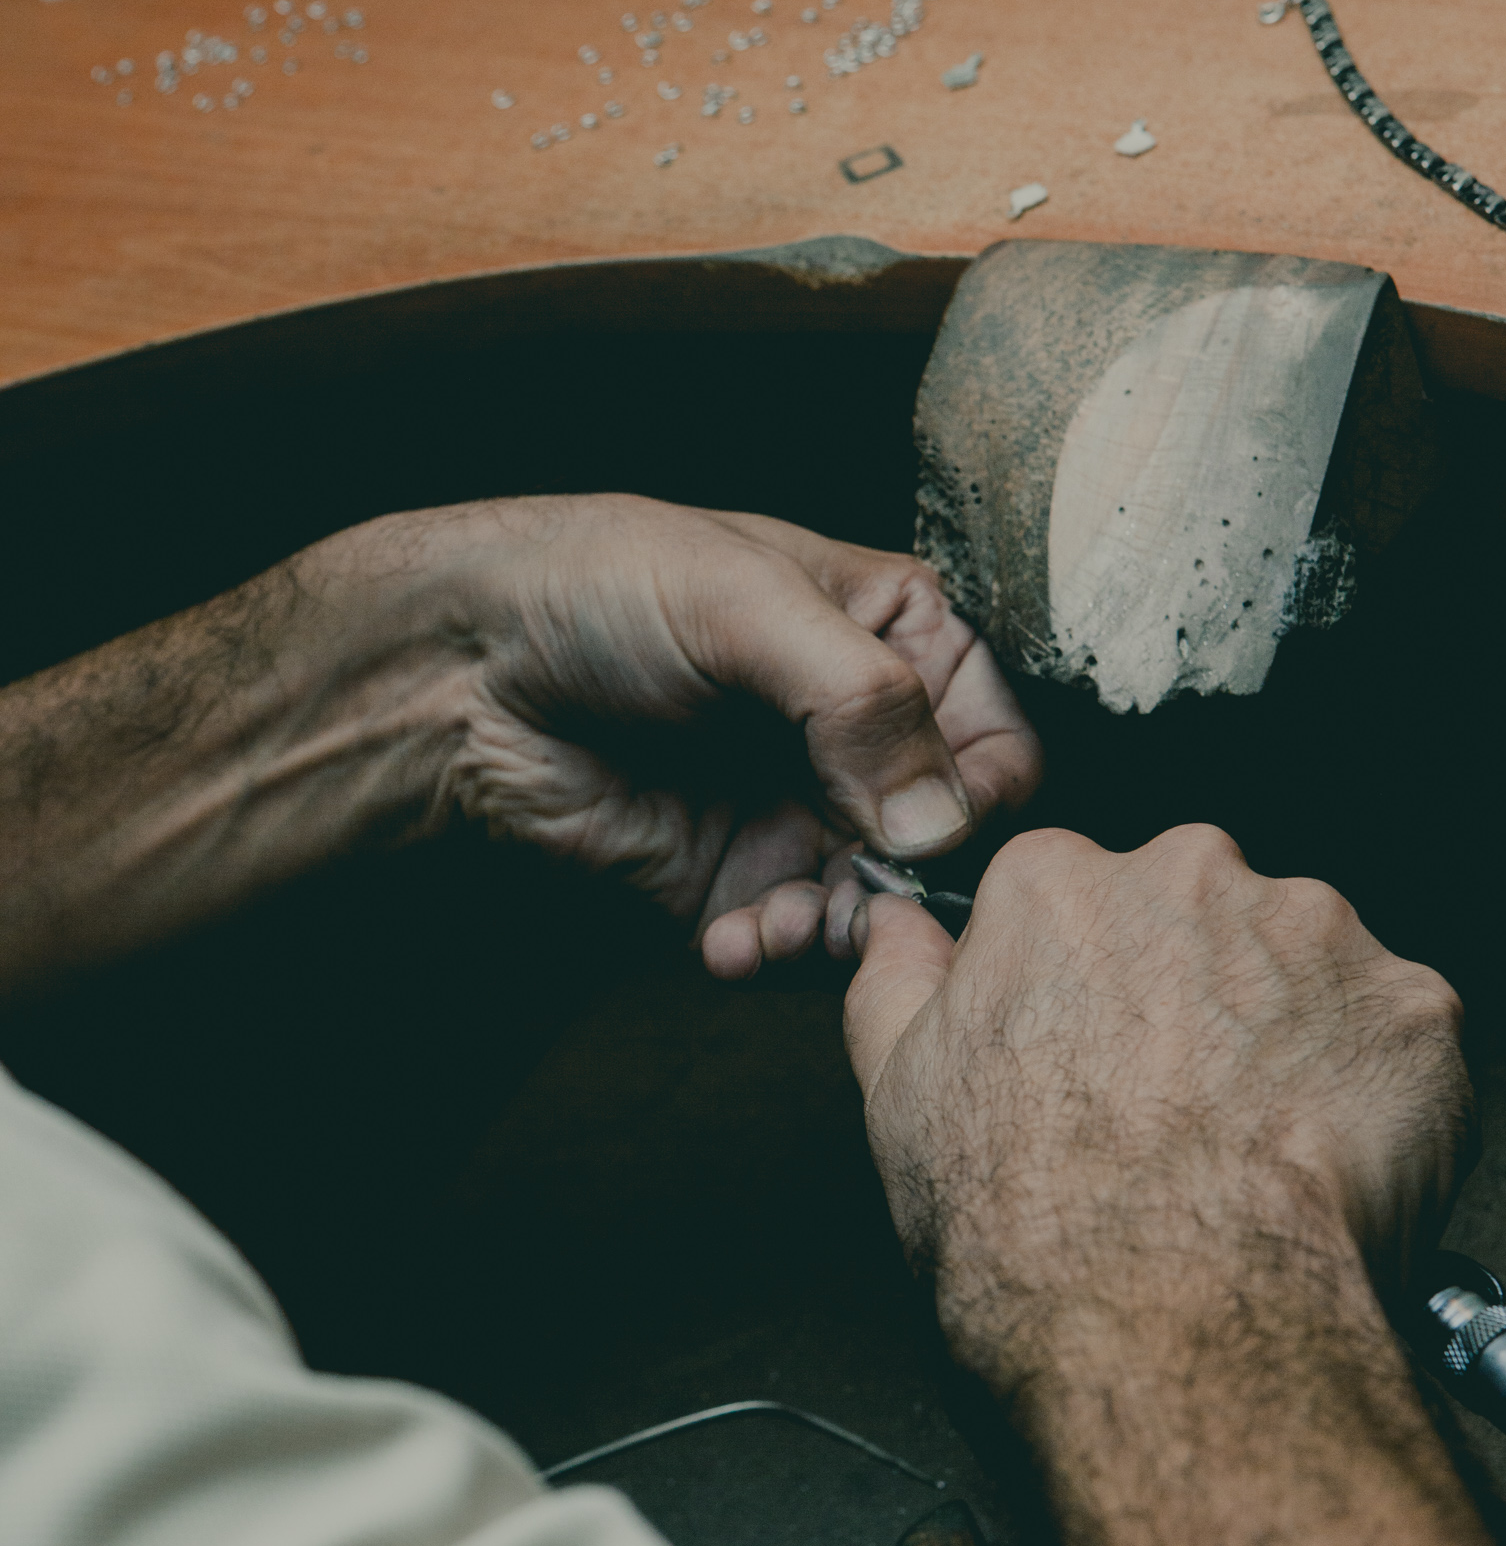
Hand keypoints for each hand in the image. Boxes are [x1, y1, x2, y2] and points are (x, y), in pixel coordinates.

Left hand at [430, 496, 1041, 976]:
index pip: (1001, 739)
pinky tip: (728, 941)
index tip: (931, 826)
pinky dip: (774, 959)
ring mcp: (803, 812)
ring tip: (779, 922)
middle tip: (855, 890)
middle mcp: (863, 735)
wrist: (463, 667)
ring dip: (842, 935)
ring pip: (880, 908)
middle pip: (950, 843)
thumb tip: (941, 820)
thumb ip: (861, 699)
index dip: (982, 794)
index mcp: (895, 639)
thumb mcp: (745, 603)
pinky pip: (792, 946)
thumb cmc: (604, 586)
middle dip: (909, 884)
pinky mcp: (740, 880)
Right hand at [843, 834, 1505, 1545]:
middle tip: (1181, 1106)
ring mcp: (1312, 935)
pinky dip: (1375, 1088)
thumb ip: (896, 978)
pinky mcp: (1412, 1007)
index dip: (1085, 983)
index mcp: (1059, 886)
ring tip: (1257, 1143)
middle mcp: (1188, 878)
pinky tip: (1325, 1160)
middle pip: (1198, 914)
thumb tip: (898, 932)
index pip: (1074, 896)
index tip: (1094, 1046)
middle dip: (1196, 993)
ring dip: (1291, 1032)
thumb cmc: (1035, 1227)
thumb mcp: (899, 1093)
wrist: (1173, 1323)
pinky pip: (1399, 1031)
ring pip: (1305, 965)